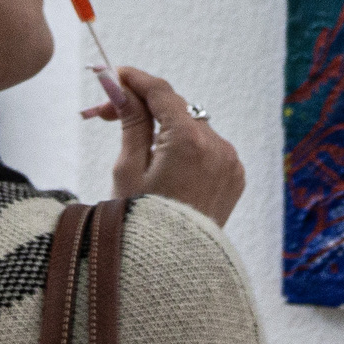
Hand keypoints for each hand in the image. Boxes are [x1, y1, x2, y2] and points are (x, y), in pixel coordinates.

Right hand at [86, 66, 244, 225]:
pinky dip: (186, 146)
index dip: (136, 79)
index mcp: (189, 142)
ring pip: (192, 126)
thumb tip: (121, 87)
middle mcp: (217, 147)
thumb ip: (130, 121)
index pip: (162, 92)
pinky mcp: (235, 176)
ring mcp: (230, 162)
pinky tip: (163, 161)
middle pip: (177, 108)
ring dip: (165, 126)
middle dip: (144, 106)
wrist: (172, 269)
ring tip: (135, 144)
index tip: (114, 74)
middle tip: (108, 112)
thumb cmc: (142, 222)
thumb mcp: (128, 169)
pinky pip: (208, 147)